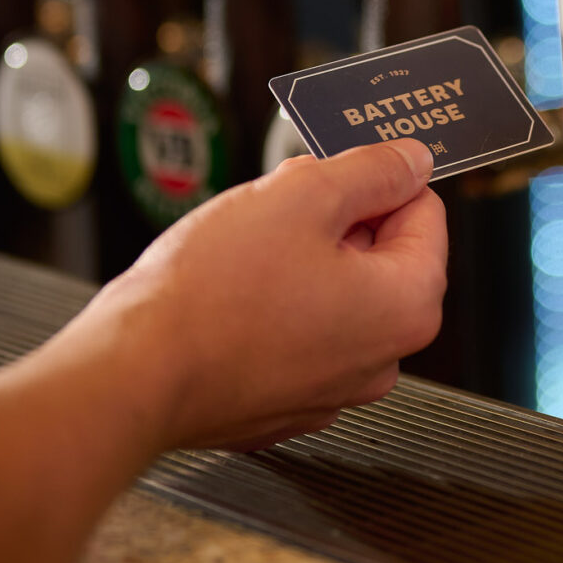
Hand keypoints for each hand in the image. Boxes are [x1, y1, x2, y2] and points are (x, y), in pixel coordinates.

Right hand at [79, 138, 446, 451]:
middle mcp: (382, 358)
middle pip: (379, 255)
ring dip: (300, 261)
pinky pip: (298, 333)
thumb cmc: (211, 295)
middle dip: (333, 221)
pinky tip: (233, 296)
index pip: (424, 211)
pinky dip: (273, 307)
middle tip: (277, 209)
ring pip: (334, 292)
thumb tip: (410, 161)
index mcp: (407, 306)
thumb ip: (371, 170)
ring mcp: (333, 388)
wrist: (138, 371)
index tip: (331, 174)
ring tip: (246, 253)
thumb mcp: (301, 196)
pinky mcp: (287, 401)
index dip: (373, 181)